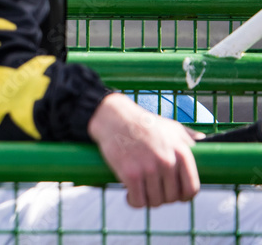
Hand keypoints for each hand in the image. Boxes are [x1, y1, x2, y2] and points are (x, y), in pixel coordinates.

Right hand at [87, 93, 201, 207]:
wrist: (113, 117)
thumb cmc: (143, 122)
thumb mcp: (171, 126)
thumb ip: (188, 136)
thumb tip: (204, 139)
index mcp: (181, 152)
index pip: (191, 188)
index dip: (184, 197)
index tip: (175, 195)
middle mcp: (167, 161)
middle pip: (171, 197)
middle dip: (162, 197)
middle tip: (152, 189)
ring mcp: (149, 168)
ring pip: (155, 201)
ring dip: (147, 200)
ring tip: (141, 191)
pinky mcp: (130, 173)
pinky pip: (138, 201)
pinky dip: (133, 201)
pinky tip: (129, 195)